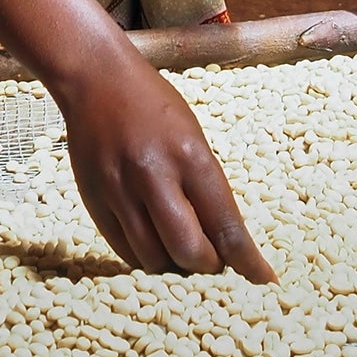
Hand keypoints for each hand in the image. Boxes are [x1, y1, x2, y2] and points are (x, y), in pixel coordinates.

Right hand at [53, 50, 275, 283]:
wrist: (96, 79)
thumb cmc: (153, 104)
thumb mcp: (192, 136)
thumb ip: (204, 187)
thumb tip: (221, 241)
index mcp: (188, 155)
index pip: (225, 224)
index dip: (246, 260)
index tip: (262, 278)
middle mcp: (153, 175)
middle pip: (188, 251)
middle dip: (207, 265)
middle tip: (212, 260)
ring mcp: (119, 190)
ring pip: (153, 259)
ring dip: (173, 264)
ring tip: (180, 249)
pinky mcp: (94, 200)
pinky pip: (124, 250)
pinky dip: (144, 256)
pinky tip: (153, 242)